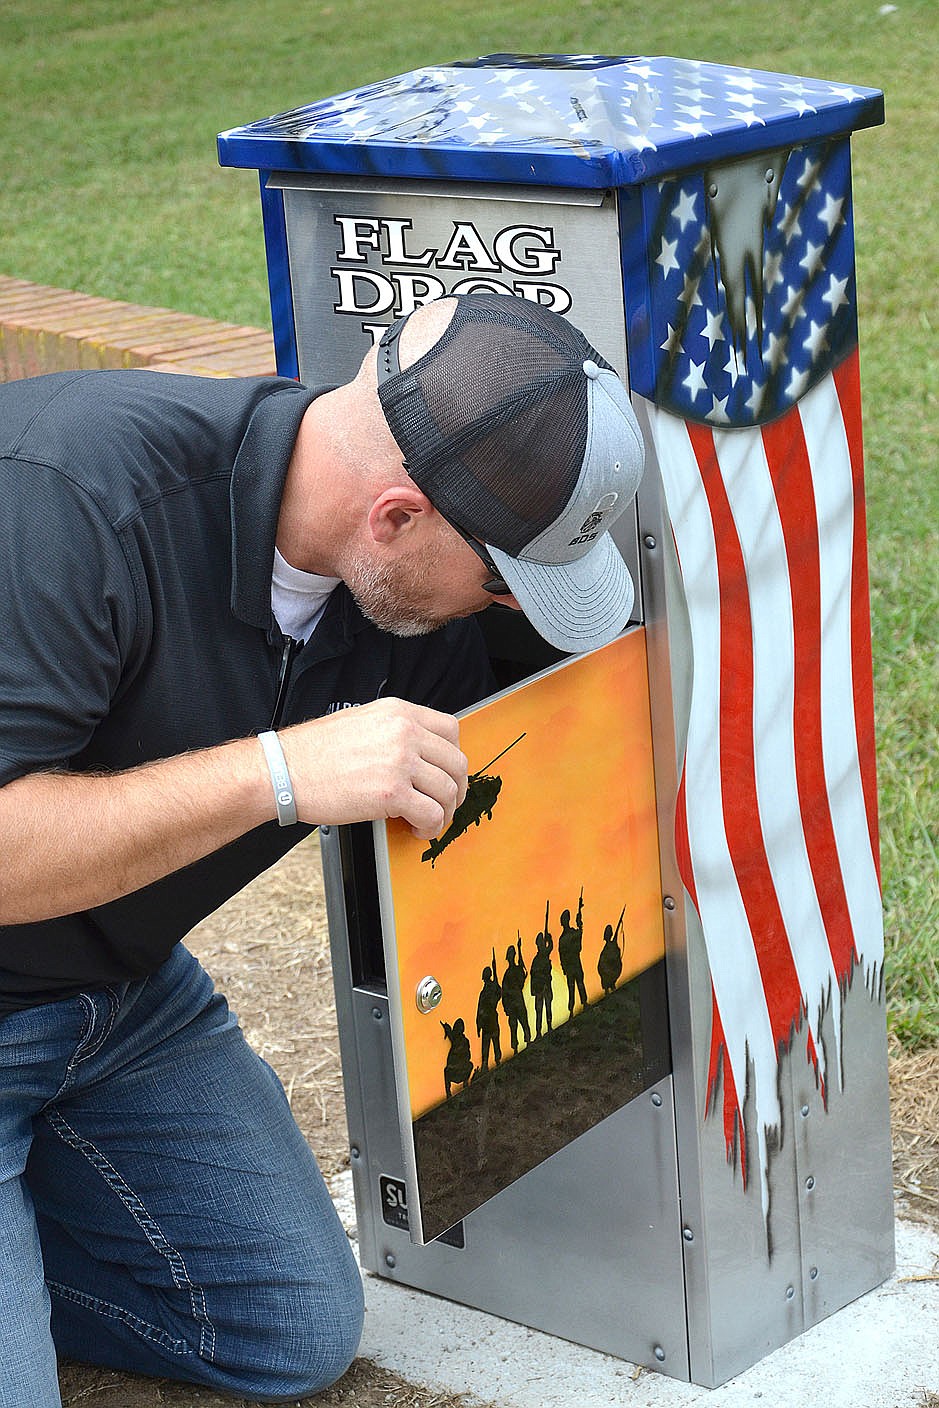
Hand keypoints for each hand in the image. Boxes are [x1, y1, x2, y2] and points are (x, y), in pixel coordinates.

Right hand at [278, 699, 466, 839]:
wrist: (284, 770)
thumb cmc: (312, 752)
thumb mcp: (360, 721)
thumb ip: (393, 731)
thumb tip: (416, 753)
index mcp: (398, 713)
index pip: (451, 729)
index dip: (453, 756)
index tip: (447, 772)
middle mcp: (404, 732)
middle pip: (456, 762)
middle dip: (456, 789)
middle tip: (446, 803)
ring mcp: (400, 762)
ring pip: (448, 791)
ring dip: (445, 812)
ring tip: (428, 821)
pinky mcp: (392, 794)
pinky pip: (431, 814)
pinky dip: (430, 827)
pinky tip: (417, 830)